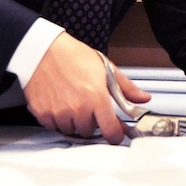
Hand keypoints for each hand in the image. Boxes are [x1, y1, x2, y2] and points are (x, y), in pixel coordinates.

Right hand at [23, 32, 149, 144]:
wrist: (43, 50)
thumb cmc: (73, 56)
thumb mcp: (105, 68)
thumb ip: (126, 88)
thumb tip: (143, 98)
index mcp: (96, 97)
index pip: (111, 131)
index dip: (115, 135)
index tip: (116, 133)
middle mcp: (78, 108)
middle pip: (90, 131)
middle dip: (92, 121)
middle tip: (89, 105)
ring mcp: (59, 113)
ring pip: (72, 130)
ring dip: (75, 122)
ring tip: (73, 101)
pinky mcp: (43, 114)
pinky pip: (54, 126)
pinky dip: (58, 119)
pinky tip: (60, 103)